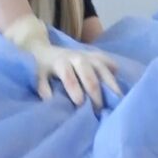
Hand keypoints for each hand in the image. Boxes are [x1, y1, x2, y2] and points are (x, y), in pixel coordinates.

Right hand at [4, 14, 119, 107]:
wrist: (39, 49)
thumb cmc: (68, 61)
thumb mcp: (87, 60)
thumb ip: (102, 68)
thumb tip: (119, 79)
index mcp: (87, 57)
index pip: (103, 68)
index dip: (111, 84)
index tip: (116, 101)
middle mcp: (74, 58)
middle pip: (88, 70)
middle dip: (94, 89)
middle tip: (99, 108)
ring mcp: (56, 62)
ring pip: (67, 73)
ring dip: (74, 87)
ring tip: (80, 103)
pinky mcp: (39, 70)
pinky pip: (42, 80)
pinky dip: (46, 90)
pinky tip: (50, 101)